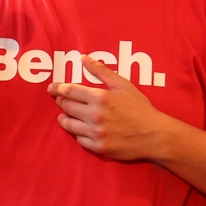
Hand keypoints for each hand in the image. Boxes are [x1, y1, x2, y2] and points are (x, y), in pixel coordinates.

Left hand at [48, 55, 172, 160]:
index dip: (57, 88)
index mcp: (100, 97)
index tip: (52, 88)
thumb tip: (83, 58)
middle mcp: (95, 116)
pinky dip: (77, 133)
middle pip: (66, 107)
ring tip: (65, 115)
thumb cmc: (140, 108)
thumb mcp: (123, 85)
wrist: (154, 135)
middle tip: (60, 100)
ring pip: (69, 125)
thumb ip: (101, 71)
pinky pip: (79, 139)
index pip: (69, 91)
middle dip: (61, 102)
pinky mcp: (98, 148)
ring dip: (64, 118)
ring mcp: (96, 133)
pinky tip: (81, 129)